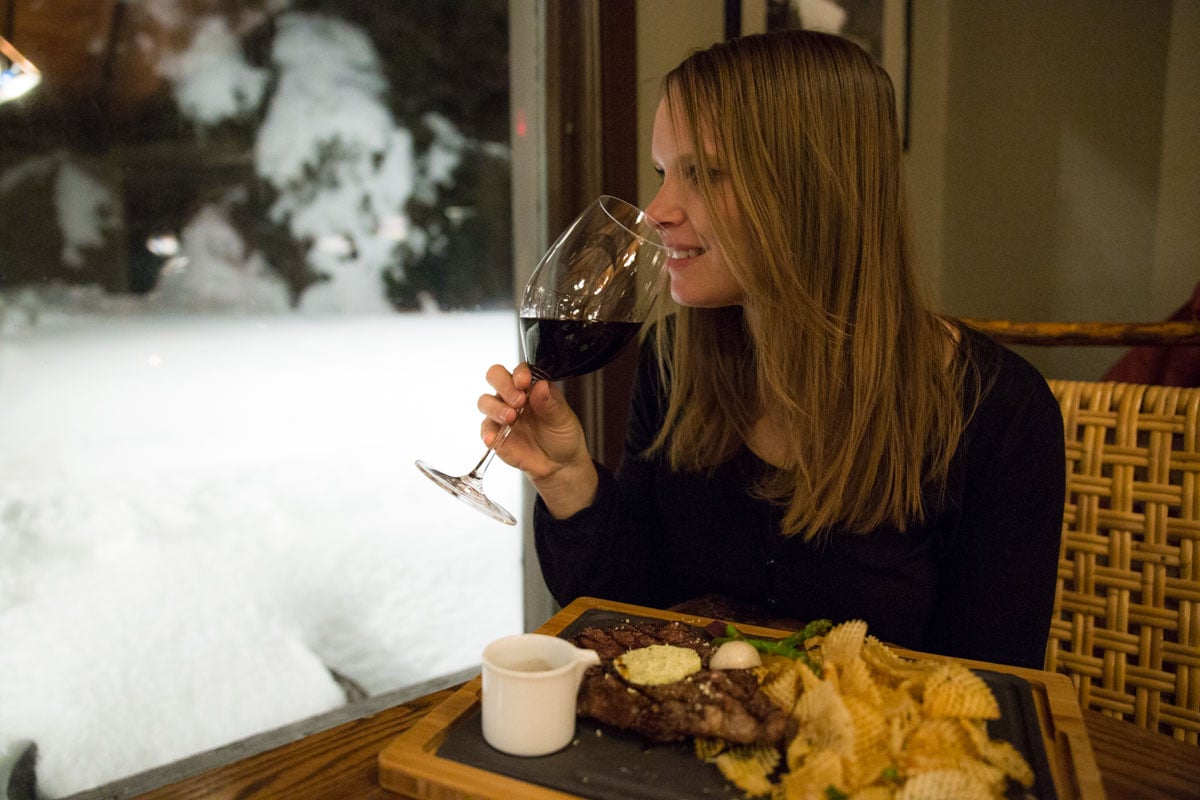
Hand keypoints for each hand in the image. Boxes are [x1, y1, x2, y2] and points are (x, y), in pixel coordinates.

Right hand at [479, 363, 598, 516]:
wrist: (559, 464)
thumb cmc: (562, 435)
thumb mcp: (562, 418)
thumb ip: (550, 403)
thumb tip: (540, 386)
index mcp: (531, 387)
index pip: (518, 371)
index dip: (519, 374)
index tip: (524, 382)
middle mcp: (513, 396)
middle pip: (495, 377)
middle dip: (504, 386)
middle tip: (518, 401)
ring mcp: (501, 414)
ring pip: (485, 401)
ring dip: (496, 408)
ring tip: (511, 418)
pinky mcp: (495, 434)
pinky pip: (485, 430)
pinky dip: (488, 433)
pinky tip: (495, 437)